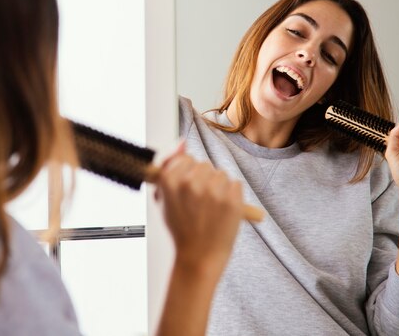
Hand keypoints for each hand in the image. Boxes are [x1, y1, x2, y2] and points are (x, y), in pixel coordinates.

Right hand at [155, 142, 243, 276]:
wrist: (199, 257)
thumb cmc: (181, 228)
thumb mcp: (165, 199)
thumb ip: (169, 169)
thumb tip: (182, 141)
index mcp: (169, 181)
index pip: (183, 159)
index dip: (185, 173)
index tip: (186, 189)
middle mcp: (190, 182)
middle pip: (203, 165)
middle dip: (202, 180)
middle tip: (198, 204)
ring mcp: (212, 190)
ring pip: (219, 173)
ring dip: (217, 187)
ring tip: (210, 210)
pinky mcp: (232, 198)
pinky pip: (234, 183)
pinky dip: (231, 195)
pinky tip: (222, 211)